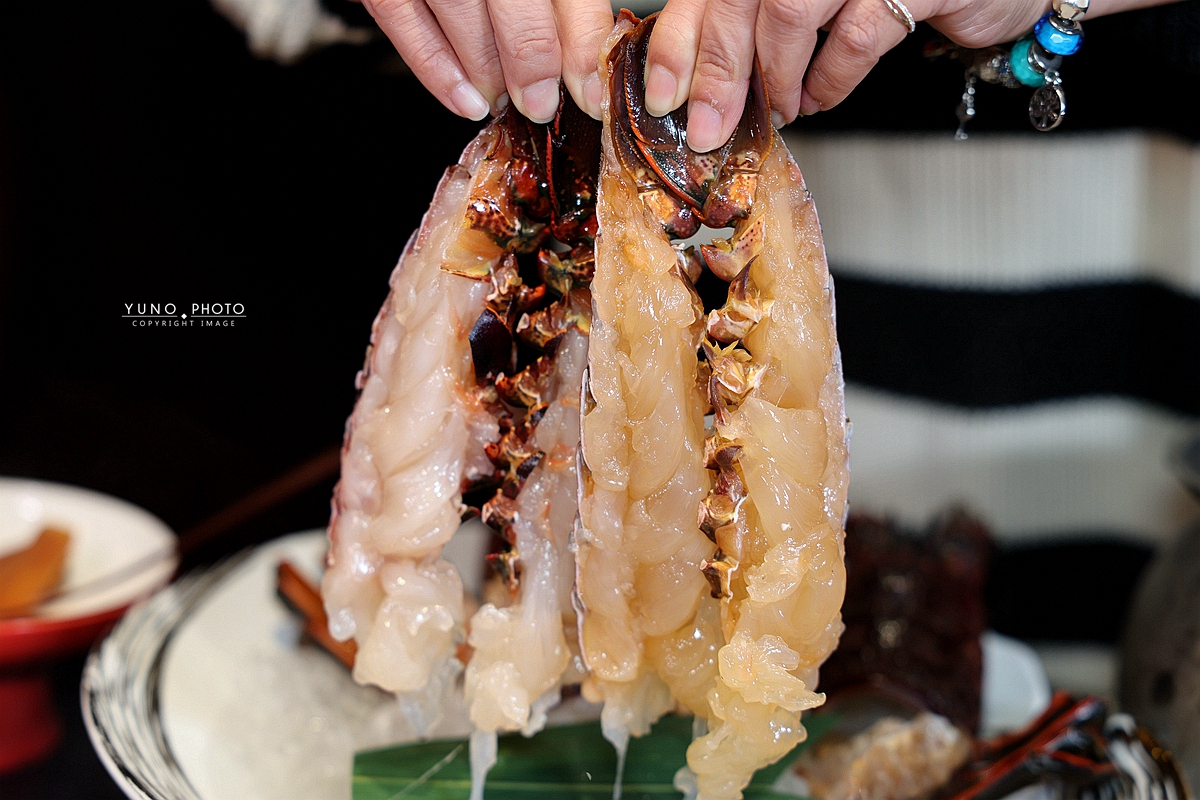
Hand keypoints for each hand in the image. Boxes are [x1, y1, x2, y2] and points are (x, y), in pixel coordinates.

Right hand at [361, 0, 613, 122]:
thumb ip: (557, 5)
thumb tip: (581, 67)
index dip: (580, 43)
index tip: (588, 91)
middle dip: (532, 61)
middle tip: (539, 103)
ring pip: (461, 11)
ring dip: (487, 70)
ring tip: (501, 101)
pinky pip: (407, 24)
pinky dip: (438, 71)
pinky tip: (465, 101)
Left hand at [643, 0, 1172, 150]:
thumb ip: (754, 23)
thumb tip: (694, 82)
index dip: (678, 40)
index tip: (661, 96)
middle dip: (716, 71)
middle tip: (707, 128)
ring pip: (789, 13)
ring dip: (775, 78)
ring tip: (778, 108)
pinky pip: (856, 37)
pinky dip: (829, 81)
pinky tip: (820, 98)